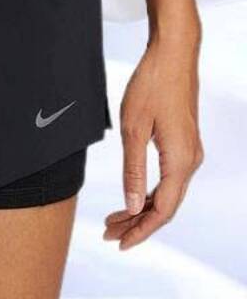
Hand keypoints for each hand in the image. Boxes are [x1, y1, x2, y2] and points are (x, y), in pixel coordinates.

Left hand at [104, 34, 202, 249]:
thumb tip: (133, 207)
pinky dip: (148, 193)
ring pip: (166, 194)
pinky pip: (168, 180)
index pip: (162, 210)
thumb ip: (133, 171)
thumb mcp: (133, 130)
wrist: (172, 55)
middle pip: (165, 206)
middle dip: (136, 224)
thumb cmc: (151, 86)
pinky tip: (131, 198)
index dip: (140, 231)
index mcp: (180, 160)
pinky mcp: (183, 144)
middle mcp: (190, 160)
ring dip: (140, 210)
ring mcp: (189, 153)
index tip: (118, 243)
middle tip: (108, 234)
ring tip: (113, 221)